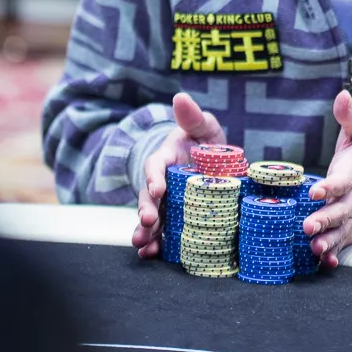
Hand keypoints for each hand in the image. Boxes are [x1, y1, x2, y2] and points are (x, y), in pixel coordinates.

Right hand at [131, 92, 225, 258]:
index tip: (157, 189)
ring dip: (146, 232)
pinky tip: (152, 255)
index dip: (154, 177)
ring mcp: (166, 202)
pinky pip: (163, 232)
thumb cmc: (203, 141)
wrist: (208, 161)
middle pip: (148, 197)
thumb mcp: (202, 125)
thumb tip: (180, 97)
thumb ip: (192, 115)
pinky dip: (156, 244)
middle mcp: (161, 182)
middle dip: (146, 210)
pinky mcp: (174, 218)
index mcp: (165, 158)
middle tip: (148, 223)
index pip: (155, 166)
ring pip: (151, 217)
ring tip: (143, 246)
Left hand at [302, 90, 351, 267]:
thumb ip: (349, 115)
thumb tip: (342, 94)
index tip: (315, 190)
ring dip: (328, 240)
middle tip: (308, 226)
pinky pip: (344, 244)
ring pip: (340, 231)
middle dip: (324, 219)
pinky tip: (326, 262)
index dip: (329, 186)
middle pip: (339, 211)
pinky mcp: (351, 230)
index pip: (341, 180)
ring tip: (314, 247)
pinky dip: (336, 254)